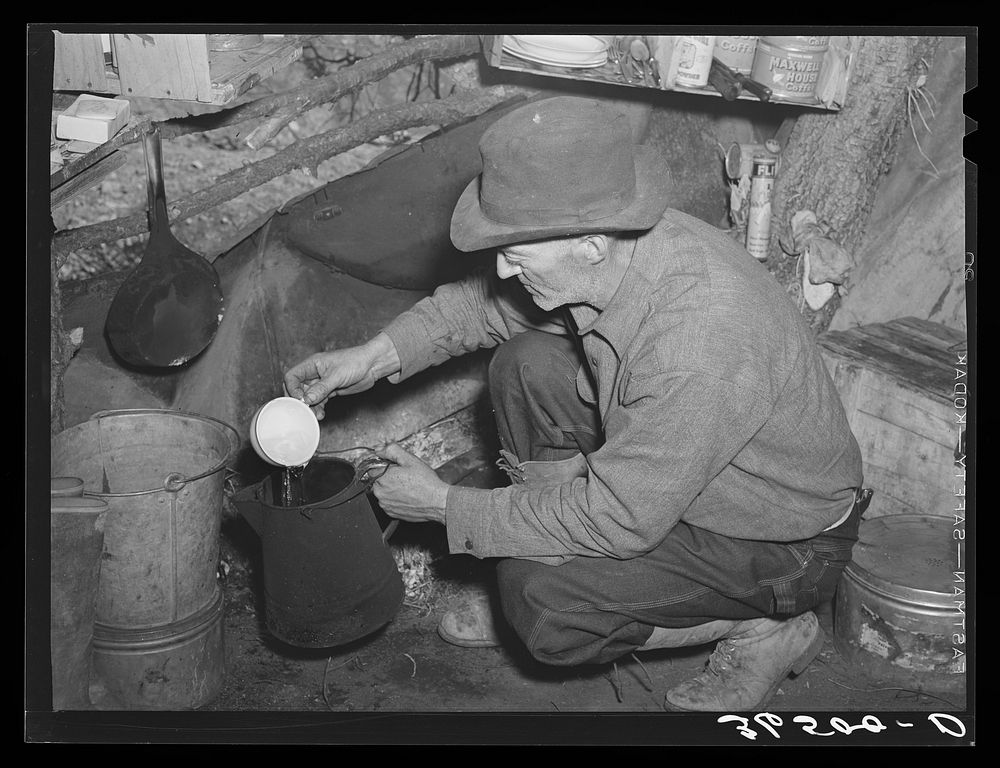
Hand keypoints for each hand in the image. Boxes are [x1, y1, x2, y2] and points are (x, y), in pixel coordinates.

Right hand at [283, 333, 399, 419]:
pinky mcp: (330, 390)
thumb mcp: (337, 376)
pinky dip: (318, 408)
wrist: (372, 365)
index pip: (291, 377)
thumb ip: (321, 388)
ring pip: (308, 397)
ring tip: (316, 415)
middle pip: (297, 389)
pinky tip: (321, 414)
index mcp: (312, 364)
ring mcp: (322, 383)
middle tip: (306, 411)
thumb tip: (306, 399)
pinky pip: (319, 401)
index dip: (292, 389)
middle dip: (300, 401)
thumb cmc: (356, 361)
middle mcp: (314, 373)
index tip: (301, 400)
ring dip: (310, 407)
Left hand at [370, 444, 449, 524]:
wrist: (437, 502)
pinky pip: (389, 502)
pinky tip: (408, 495)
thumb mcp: (410, 459)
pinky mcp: (391, 513)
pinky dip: (395, 499)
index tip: (395, 467)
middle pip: (377, 480)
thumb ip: (391, 451)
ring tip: (408, 487)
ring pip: (383, 492)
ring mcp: (385, 505)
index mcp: (382, 478)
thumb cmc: (426, 483)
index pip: (373, 468)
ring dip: (391, 488)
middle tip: (405, 476)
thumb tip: (379, 449)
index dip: (385, 465)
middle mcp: (380, 493)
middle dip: (388, 477)